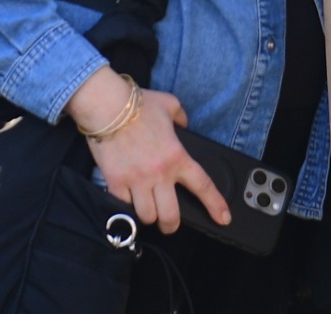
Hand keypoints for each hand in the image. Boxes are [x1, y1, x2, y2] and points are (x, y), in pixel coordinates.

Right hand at [70, 68, 228, 233]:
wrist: (107, 104)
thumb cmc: (137, 103)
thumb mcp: (169, 104)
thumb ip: (181, 116)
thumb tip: (184, 124)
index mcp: (177, 156)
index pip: (203, 186)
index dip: (216, 205)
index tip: (223, 218)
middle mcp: (159, 173)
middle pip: (171, 216)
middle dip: (172, 225)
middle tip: (169, 223)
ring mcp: (137, 180)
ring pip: (148, 216)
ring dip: (149, 216)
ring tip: (147, 209)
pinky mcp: (116, 182)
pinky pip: (124, 206)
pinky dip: (127, 206)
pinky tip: (128, 200)